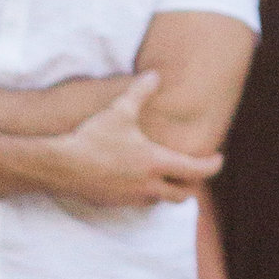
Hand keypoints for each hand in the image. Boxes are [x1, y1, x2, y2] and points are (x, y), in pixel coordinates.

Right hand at [46, 73, 221, 211]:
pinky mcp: (114, 203)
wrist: (61, 167)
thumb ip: (140, 92)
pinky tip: (136, 181)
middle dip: (191, 185)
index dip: (212, 165)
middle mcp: (148, 185)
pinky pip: (137, 203)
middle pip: (182, 195)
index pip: (196, 170)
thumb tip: (154, 74)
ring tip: (165, 177)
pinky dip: (144, 194)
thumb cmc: (93, 139)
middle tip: (192, 173)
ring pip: (159, 201)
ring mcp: (130, 198)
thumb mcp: (119, 111)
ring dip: (166, 191)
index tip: (217, 158)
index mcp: (155, 163)